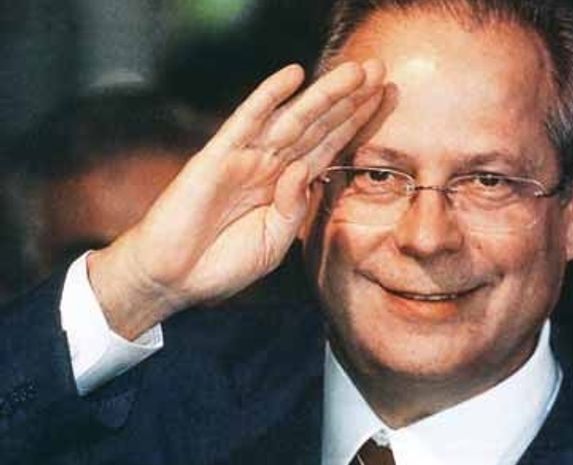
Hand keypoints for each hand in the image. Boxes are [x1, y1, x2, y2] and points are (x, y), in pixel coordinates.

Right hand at [88, 61, 384, 338]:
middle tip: (380, 70)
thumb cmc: (222, 263)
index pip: (328, 147)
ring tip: (356, 71)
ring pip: (292, 119)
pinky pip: (246, 122)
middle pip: (317, 126)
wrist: (174, 279)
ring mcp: (244, 158)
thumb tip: (306, 171)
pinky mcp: (216, 157)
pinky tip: (293, 76)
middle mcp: (270, 166)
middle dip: (349, 99)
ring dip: (324, 94)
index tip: (384, 101)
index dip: (356, 124)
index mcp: (286, 187)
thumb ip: (293, 210)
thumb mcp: (273, 244)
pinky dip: (268, 98)